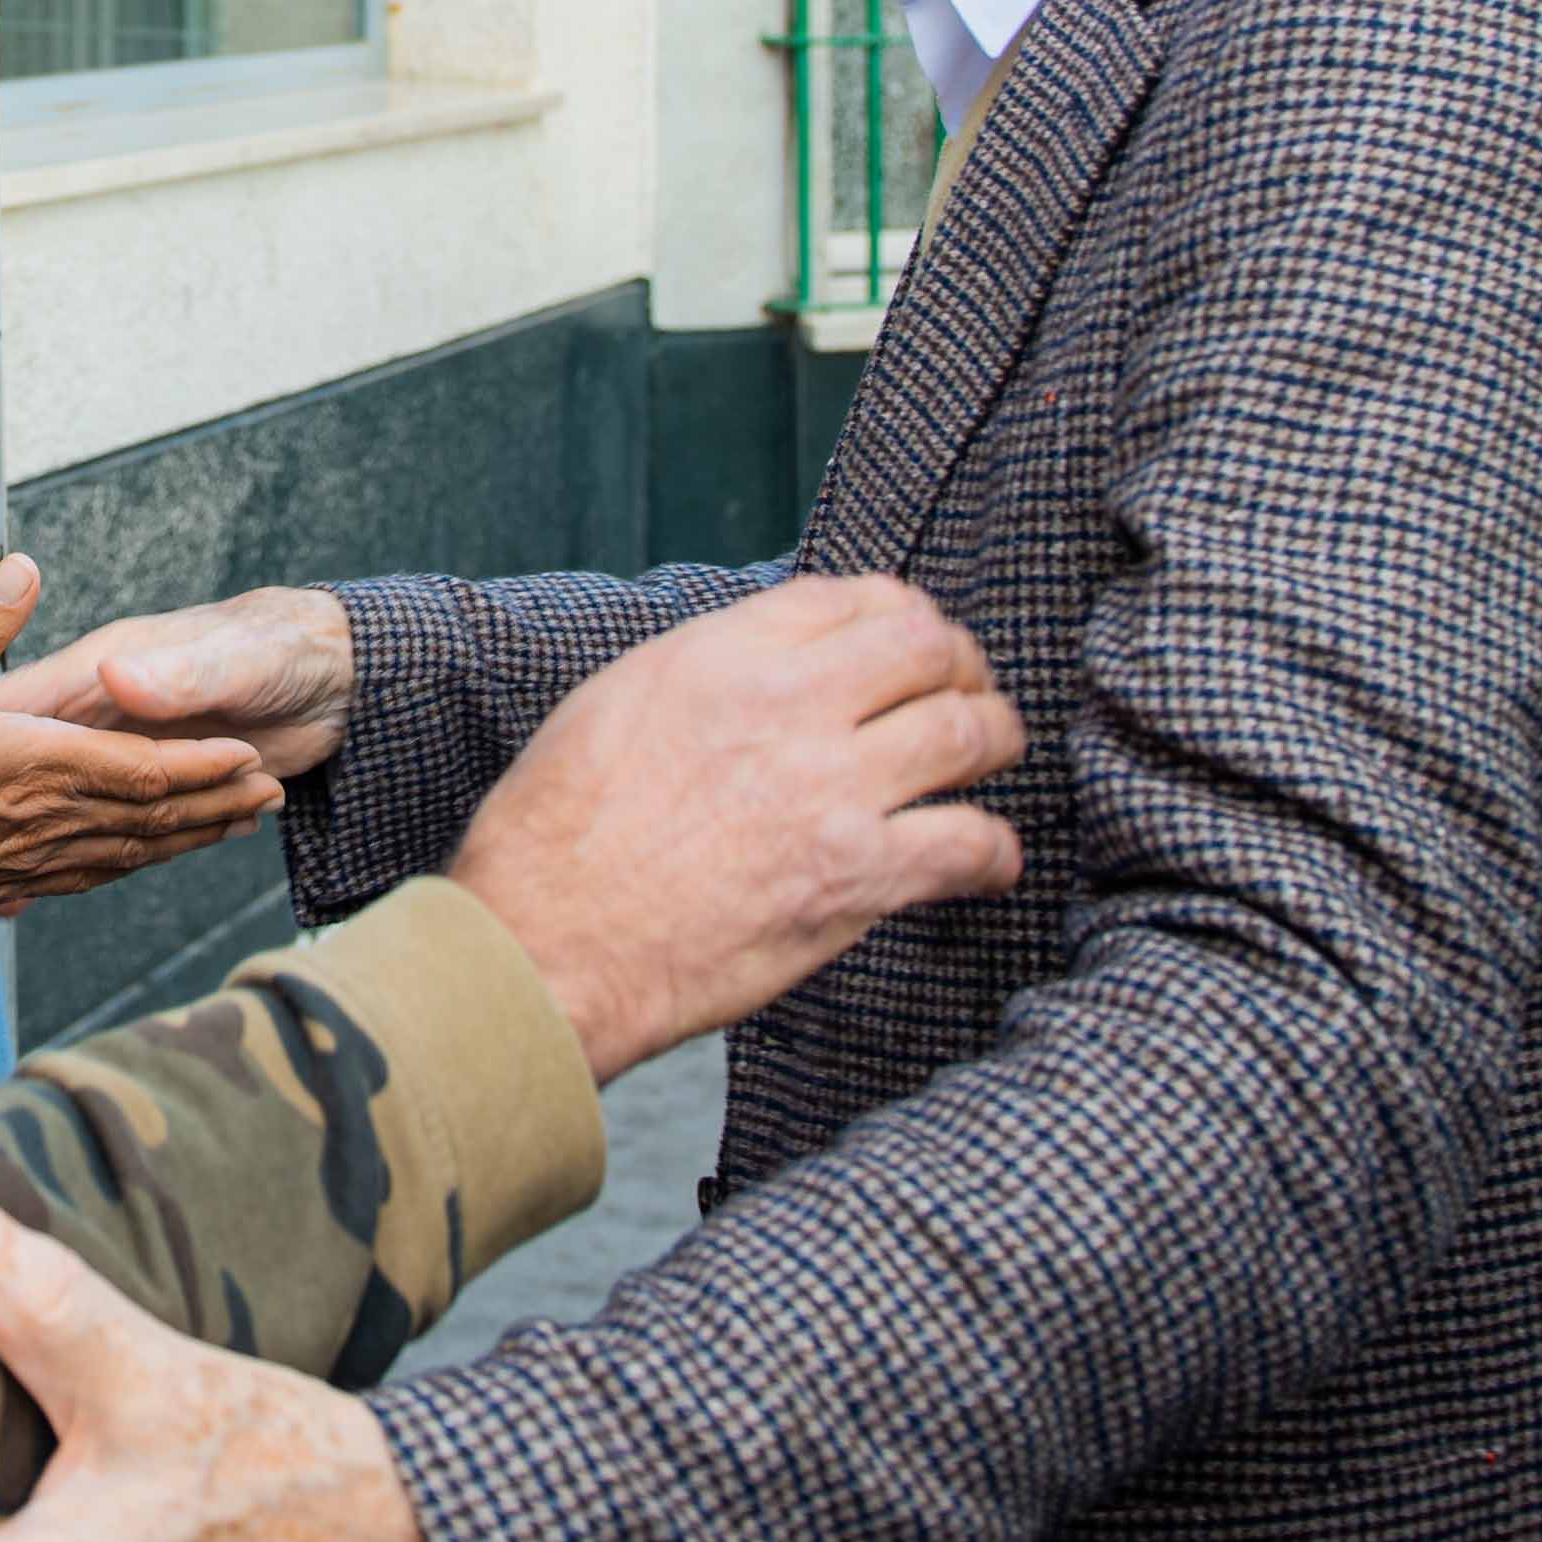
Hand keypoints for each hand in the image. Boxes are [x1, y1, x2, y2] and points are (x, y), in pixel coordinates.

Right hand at [0, 557, 283, 923]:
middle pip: (153, 815)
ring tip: (233, 827)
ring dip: (187, 840)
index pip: (143, 767)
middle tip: (270, 795)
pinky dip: (128, 867)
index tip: (249, 756)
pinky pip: (87, 877)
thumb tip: (25, 566)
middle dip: (214, 805)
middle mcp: (48, 816)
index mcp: (41, 765)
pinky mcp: (7, 881)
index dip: (200, 764)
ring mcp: (31, 858)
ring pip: (129, 851)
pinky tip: (136, 863)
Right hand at [451, 575, 1023, 1083]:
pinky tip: (990, 862)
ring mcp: (829, 789)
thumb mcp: (613, 705)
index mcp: (719, 654)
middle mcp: (785, 704)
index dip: (897, 612)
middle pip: (927, 646)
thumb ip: (703, 672)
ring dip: (996, 738)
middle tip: (968, 689)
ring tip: (994, 756)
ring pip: (968, 731)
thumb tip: (764, 664)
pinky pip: (969, 844)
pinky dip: (995, 852)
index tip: (909, 638)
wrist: (545, 945)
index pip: (849, 596)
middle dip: (961, 663)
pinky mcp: (855, 878)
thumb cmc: (555, 839)